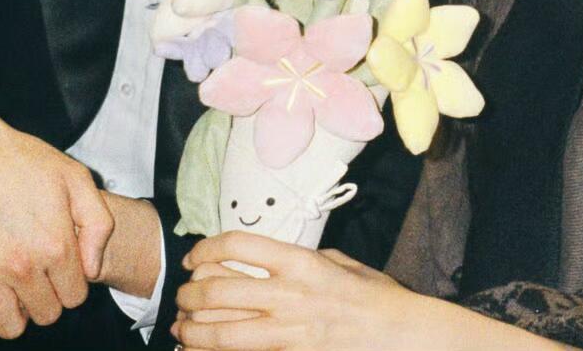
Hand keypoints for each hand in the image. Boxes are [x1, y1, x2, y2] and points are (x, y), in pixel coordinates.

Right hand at [0, 181, 164, 339]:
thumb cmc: (20, 159)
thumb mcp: (75, 177)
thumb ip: (97, 225)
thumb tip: (92, 270)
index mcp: (55, 244)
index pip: (74, 298)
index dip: (68, 285)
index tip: (57, 271)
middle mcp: (21, 264)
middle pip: (45, 314)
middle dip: (44, 299)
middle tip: (33, 279)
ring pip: (9, 327)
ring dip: (14, 313)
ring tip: (10, 290)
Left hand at [171, 232, 426, 350]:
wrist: (401, 337)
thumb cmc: (377, 299)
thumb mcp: (342, 262)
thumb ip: (305, 258)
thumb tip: (273, 258)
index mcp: (302, 263)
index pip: (239, 245)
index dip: (206, 248)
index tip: (195, 257)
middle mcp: (290, 296)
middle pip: (218, 289)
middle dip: (189, 294)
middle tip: (182, 297)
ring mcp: (289, 333)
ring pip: (221, 332)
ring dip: (191, 331)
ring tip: (181, 329)